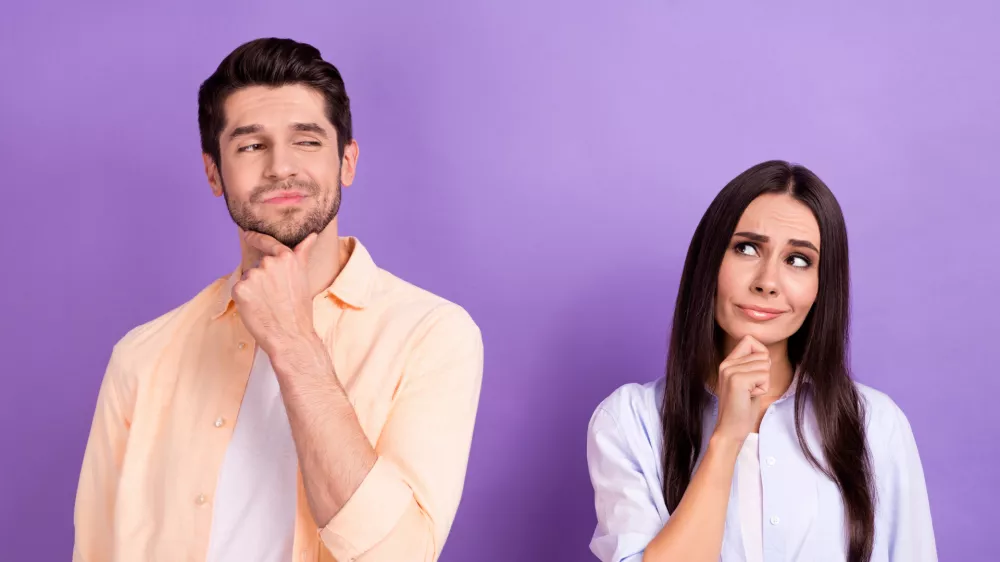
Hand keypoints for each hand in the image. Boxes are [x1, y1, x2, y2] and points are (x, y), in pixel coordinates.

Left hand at [232, 231, 318, 356]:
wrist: (290, 336)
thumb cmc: (299, 310)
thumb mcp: (303, 276)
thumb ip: (302, 253)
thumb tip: (312, 234)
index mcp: (287, 258)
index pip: (267, 242)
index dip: (256, 238)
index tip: (247, 234)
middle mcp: (269, 263)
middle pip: (258, 265)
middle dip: (262, 278)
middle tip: (274, 296)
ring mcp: (254, 275)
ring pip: (248, 278)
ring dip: (253, 289)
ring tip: (268, 304)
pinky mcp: (240, 289)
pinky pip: (239, 289)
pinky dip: (244, 299)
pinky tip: (257, 308)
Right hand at [712, 335, 769, 442]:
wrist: (730, 430)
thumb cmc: (742, 408)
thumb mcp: (747, 382)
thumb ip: (752, 365)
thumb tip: (764, 353)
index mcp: (727, 362)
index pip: (749, 340)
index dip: (761, 353)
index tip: (756, 373)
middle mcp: (726, 364)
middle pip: (762, 354)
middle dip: (764, 374)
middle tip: (750, 389)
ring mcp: (730, 371)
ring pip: (765, 365)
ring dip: (764, 382)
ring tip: (749, 394)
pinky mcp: (737, 380)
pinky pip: (764, 376)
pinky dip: (762, 389)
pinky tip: (749, 397)